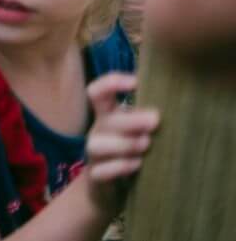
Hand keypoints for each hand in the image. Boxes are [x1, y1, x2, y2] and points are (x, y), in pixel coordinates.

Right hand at [83, 72, 159, 214]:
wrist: (107, 188)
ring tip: (146, 144)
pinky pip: (102, 171)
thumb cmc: (128, 152)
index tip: (135, 82)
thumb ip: (146, 117)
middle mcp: (98, 131)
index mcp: (106, 115)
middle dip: (131, 119)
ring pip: (98, 145)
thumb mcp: (134, 130)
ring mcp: (94, 154)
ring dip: (124, 143)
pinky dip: (119, 167)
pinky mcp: (95, 176)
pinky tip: (136, 165)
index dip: (112, 83)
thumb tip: (176, 101)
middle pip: (106, 120)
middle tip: (155, 120)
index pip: (98, 92)